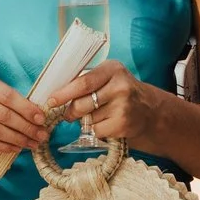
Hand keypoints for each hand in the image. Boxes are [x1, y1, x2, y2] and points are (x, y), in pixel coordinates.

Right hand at [0, 68, 51, 161]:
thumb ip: (7, 95)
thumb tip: (36, 114)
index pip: (7, 95)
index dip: (26, 108)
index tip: (41, 118)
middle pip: (2, 115)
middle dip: (26, 127)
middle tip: (41, 135)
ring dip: (17, 139)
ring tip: (32, 143)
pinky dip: (3, 146)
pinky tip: (16, 147)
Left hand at [45, 61, 165, 145]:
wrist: (149, 109)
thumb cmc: (120, 91)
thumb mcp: (107, 76)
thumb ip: (85, 80)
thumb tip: (56, 94)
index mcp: (113, 69)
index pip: (83, 82)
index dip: (64, 93)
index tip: (51, 101)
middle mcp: (120, 86)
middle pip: (82, 104)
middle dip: (70, 112)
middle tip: (68, 114)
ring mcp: (124, 107)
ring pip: (88, 119)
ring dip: (86, 120)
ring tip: (99, 115)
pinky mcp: (124, 125)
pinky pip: (97, 131)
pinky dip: (96, 130)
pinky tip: (107, 123)